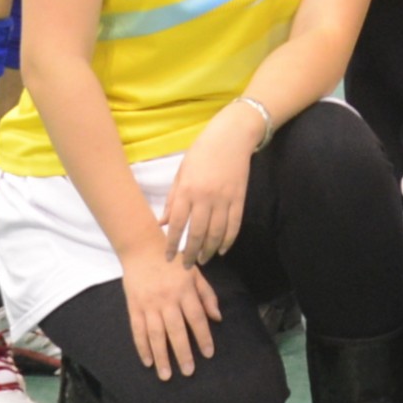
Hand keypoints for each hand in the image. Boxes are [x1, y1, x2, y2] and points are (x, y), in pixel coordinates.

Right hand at [120, 244, 223, 378]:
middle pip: (176, 330)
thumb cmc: (173, 262)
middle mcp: (167, 299)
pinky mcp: (134, 307)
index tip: (208, 354)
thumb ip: (207, 295)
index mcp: (184, 290)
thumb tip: (217, 318)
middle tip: (188, 372)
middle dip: (183, 353)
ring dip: (161, 356)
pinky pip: (138, 330)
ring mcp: (148, 304)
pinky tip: (148, 362)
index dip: (203, 336)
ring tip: (166, 375)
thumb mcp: (195, 273)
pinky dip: (142, 347)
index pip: (196, 317)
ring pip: (156, 334)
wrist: (142, 249)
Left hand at [158, 106, 255, 266]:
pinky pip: (234, 225)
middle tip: (186, 266)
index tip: (167, 257)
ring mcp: (224, 199)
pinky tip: (222, 249)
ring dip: (209, 250)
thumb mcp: (182, 172)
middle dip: (190, 253)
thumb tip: (162, 223)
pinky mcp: (240, 198)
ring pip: (216, 233)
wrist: (232, 136)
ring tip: (203, 260)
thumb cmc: (202, 151)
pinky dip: (229, 240)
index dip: (172, 244)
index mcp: (187, 190)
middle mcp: (205, 197)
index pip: (177, 224)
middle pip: (197, 233)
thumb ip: (173, 199)